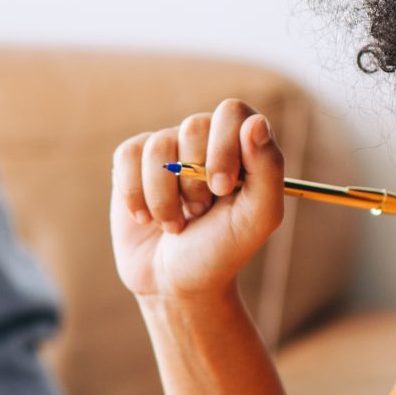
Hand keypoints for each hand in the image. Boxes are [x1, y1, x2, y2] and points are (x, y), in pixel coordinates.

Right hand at [110, 100, 286, 303]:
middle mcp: (206, 139)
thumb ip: (268, 168)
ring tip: (175, 225)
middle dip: (195, 181)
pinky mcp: (133, 162)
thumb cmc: (222, 249)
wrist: (175, 283)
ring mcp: (168, 148)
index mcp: (243, 146)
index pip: (233, 112)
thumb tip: (256, 122)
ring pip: (157, 147)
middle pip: (194, 125)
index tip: (222, 189)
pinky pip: (127, 156)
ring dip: (164, 198)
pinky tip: (146, 219)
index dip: (224, 147)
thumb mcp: (257, 217)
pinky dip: (136, 196)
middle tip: (201, 212)